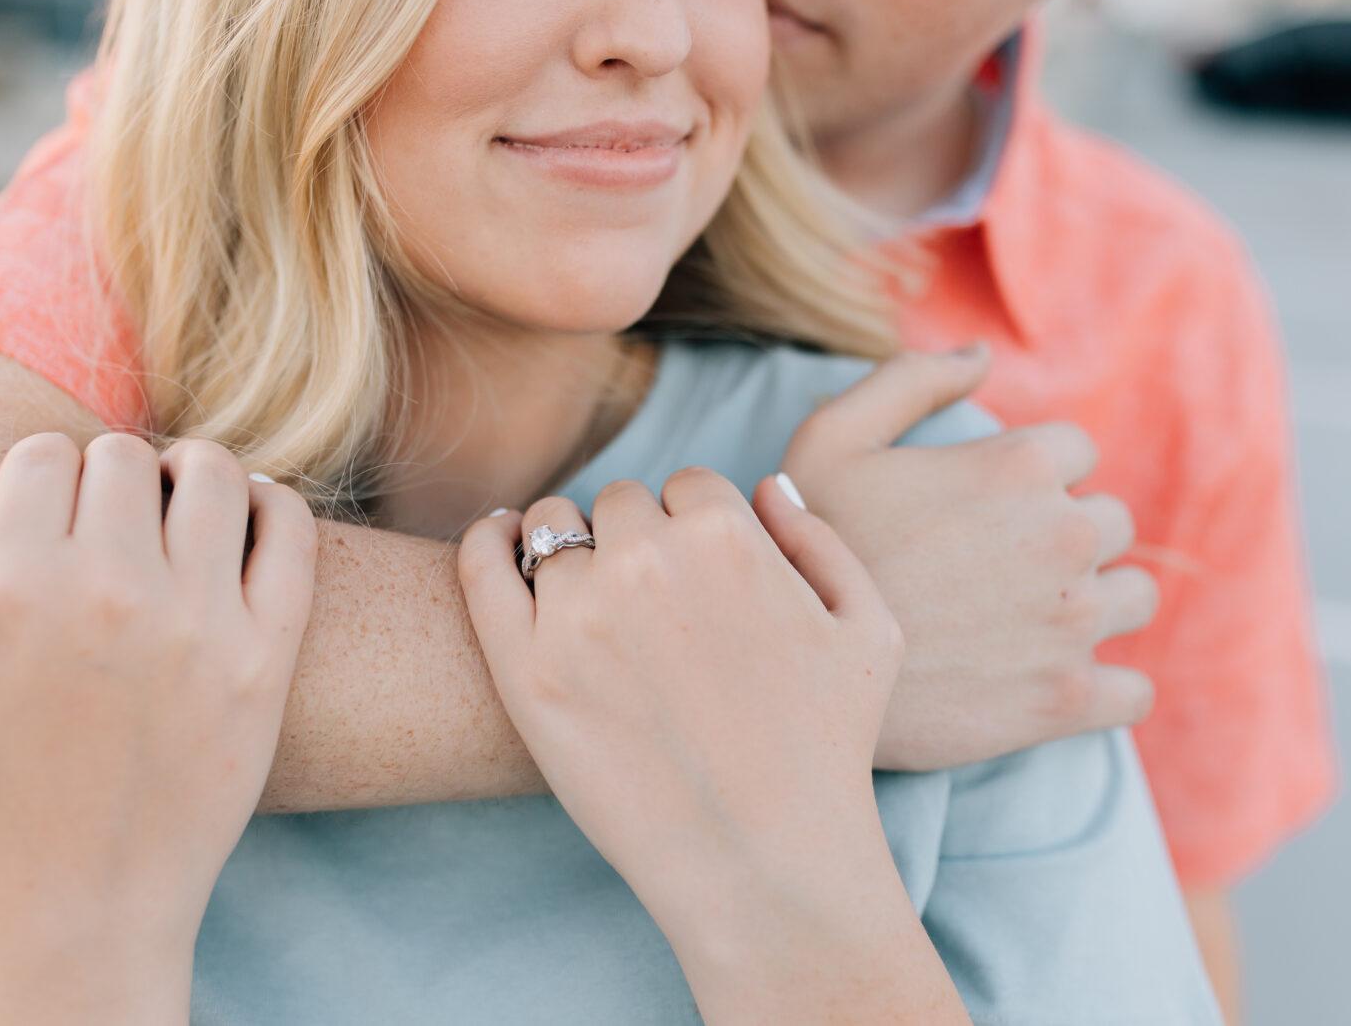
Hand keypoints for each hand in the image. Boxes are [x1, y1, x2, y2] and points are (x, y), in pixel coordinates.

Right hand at [0, 433, 316, 1024]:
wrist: (72, 912)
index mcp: (13, 590)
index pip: (45, 455)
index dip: (42, 475)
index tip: (50, 513)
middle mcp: (112, 593)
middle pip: (125, 458)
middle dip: (110, 474)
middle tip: (111, 516)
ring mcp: (200, 625)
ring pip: (211, 476)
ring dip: (189, 472)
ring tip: (174, 504)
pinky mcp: (267, 660)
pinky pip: (290, 534)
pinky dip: (271, 502)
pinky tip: (246, 516)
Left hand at [460, 471, 967, 1025]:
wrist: (764, 865)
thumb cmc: (827, 752)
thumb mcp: (869, 630)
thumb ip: (820, 539)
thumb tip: (767, 486)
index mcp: (727, 535)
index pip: (688, 486)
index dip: (693, 527)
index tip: (696, 579)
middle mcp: (647, 558)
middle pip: (619, 504)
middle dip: (634, 539)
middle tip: (649, 605)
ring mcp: (578, 612)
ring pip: (550, 528)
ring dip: (567, 548)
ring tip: (584, 596)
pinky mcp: (524, 669)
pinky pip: (481, 566)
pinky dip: (486, 542)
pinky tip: (497, 543)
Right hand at [780, 347, 1158, 770]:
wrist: (791, 670)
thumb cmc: (808, 547)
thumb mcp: (832, 438)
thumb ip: (911, 380)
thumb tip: (981, 356)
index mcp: (1020, 466)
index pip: (1078, 450)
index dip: (1034, 475)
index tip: (990, 509)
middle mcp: (1064, 536)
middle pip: (1112, 521)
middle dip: (1068, 536)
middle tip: (1001, 568)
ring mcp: (1073, 621)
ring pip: (1136, 597)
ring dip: (1101, 603)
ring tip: (1036, 621)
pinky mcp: (1070, 699)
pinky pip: (1135, 690)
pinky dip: (1110, 688)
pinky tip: (1058, 682)